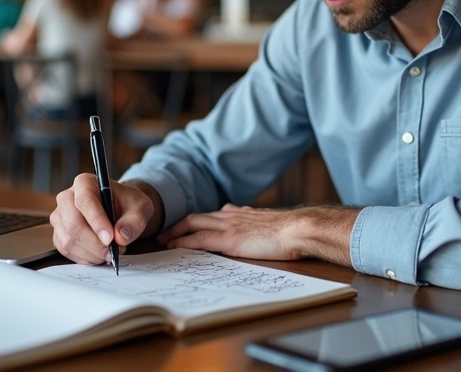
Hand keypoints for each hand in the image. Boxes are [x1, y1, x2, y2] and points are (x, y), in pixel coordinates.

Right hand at [50, 174, 154, 264]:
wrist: (121, 210)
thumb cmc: (128, 204)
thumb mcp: (141, 207)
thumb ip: (135, 221)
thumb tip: (121, 237)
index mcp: (85, 183)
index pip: (84, 201)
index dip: (97, 222)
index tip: (110, 238)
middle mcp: (67, 197)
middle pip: (73, 224)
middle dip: (94, 244)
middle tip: (113, 252)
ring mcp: (60, 217)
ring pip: (68, 241)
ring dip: (91, 253)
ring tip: (110, 252)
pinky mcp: (59, 233)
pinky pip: (66, 251)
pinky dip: (85, 258)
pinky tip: (99, 255)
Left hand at [158, 204, 359, 263]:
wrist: (297, 229)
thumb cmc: (290, 231)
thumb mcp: (268, 224)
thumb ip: (254, 224)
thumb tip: (247, 227)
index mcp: (240, 213)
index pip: (211, 215)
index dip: (195, 221)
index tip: (185, 226)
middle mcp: (231, 216)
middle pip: (196, 217)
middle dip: (178, 225)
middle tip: (165, 233)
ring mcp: (228, 226)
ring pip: (192, 225)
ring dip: (175, 232)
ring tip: (162, 240)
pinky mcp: (229, 239)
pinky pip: (199, 240)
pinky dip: (183, 242)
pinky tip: (173, 247)